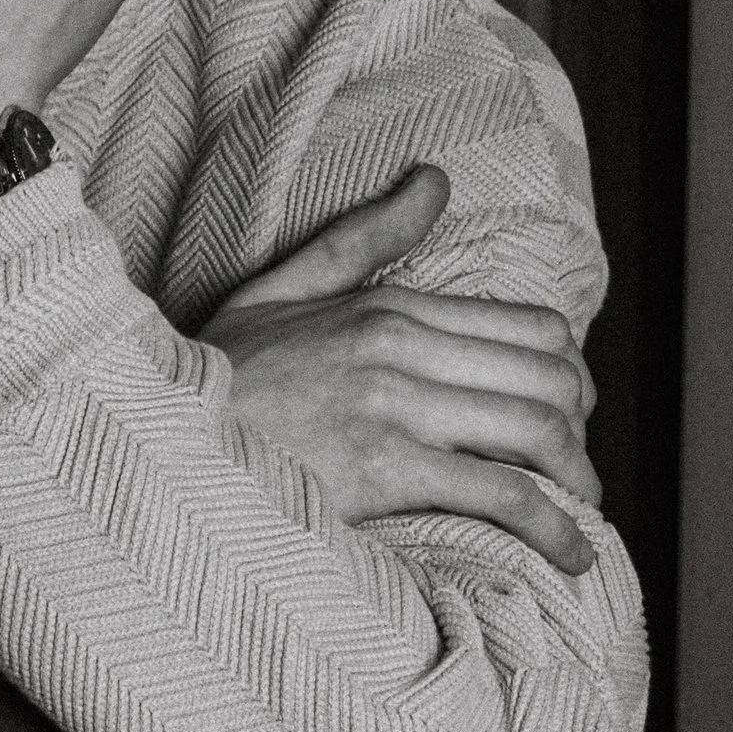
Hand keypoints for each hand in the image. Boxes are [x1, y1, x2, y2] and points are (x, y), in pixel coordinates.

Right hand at [203, 164, 601, 575]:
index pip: (530, 327)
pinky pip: (501, 493)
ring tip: (581, 516)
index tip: (569, 417)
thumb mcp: (282, 290)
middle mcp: (400, 346)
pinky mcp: (383, 470)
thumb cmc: (215, 379)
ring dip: (577, 481)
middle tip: (577, 473)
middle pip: (549, 377)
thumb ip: (365, 238)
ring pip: (537, 430)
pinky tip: (572, 552)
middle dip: (581, 431)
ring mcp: (392, 407)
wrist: (151, 442)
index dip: (571, 376)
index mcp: (386, 306)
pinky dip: (554, 526)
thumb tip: (435, 179)